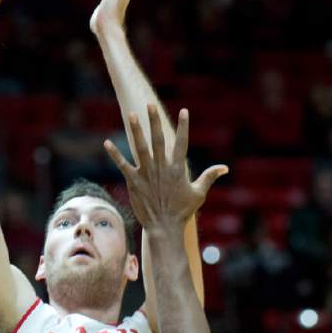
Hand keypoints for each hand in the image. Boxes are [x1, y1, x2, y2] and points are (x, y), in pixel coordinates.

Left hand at [105, 105, 227, 231]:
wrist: (164, 227)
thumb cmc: (182, 211)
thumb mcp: (199, 193)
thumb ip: (210, 177)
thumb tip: (225, 168)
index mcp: (177, 169)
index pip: (182, 143)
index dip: (184, 126)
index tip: (184, 111)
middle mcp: (162, 168)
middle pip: (158, 140)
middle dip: (154, 121)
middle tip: (150, 105)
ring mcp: (147, 174)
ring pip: (140, 147)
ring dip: (136, 130)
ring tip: (132, 115)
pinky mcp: (134, 182)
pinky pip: (123, 165)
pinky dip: (115, 154)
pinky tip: (107, 143)